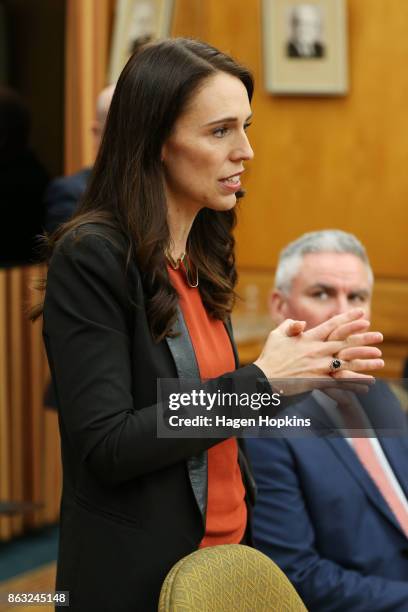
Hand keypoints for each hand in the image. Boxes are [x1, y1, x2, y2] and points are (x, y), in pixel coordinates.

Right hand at [254, 308, 383, 379]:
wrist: (264, 377)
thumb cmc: (269, 356)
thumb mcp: (277, 334)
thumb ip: (291, 325)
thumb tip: (303, 323)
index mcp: (308, 337)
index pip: (332, 325)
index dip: (348, 318)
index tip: (361, 312)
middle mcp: (316, 350)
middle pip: (344, 342)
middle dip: (363, 337)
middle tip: (379, 334)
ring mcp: (318, 366)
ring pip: (346, 362)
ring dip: (364, 360)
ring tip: (379, 358)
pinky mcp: (317, 381)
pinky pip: (340, 382)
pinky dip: (354, 382)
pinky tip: (366, 383)